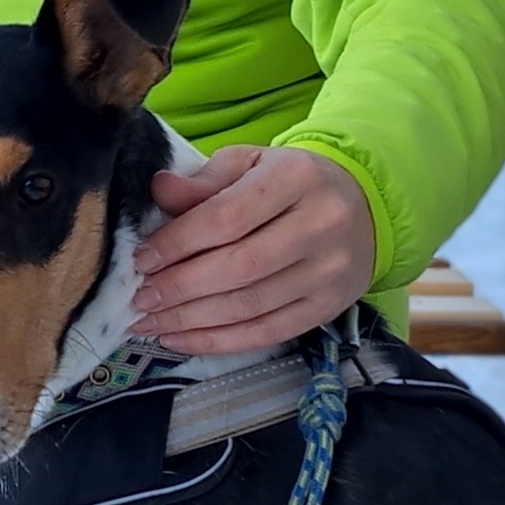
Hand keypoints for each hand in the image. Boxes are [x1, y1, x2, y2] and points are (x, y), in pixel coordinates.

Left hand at [132, 145, 375, 355]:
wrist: (362, 208)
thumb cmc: (289, 183)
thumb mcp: (249, 164)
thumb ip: (204, 180)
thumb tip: (159, 190)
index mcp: (297, 177)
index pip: (228, 216)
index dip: (179, 242)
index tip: (143, 259)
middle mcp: (321, 224)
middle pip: (239, 266)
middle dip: (181, 287)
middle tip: (141, 298)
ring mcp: (329, 271)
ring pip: (250, 305)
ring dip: (192, 320)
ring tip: (150, 322)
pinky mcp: (328, 307)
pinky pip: (267, 332)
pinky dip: (219, 341)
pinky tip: (181, 339)